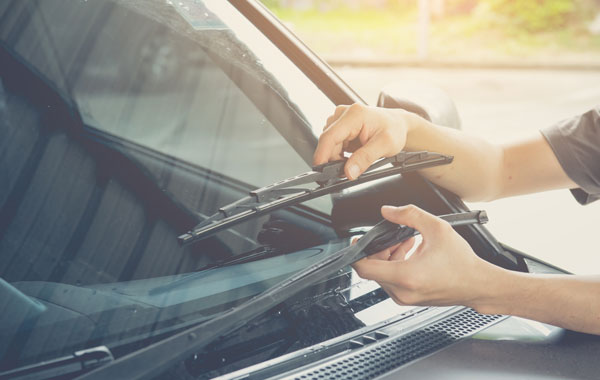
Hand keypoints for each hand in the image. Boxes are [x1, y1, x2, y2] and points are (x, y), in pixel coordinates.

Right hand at [313, 104, 422, 179]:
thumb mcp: (385, 146)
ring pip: (329, 144)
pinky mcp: (340, 124)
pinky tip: (353, 152)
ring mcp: (340, 118)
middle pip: (328, 142)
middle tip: (351, 168)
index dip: (322, 155)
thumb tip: (349, 172)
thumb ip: (365, 159)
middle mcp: (344, 113)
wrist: (398, 124)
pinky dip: (340, 152)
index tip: (320, 170)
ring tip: (357, 156)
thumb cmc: (394, 130)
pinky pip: (333, 143)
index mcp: (354, 115)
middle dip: (335, 159)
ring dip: (338, 155)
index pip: (330, 136)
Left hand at [353, 205, 491, 307]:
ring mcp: (405, 298)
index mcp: (405, 276)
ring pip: (382, 275)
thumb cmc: (462, 263)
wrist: (478, 285)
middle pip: (373, 269)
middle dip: (379, 250)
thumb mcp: (436, 228)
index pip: (363, 268)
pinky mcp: (409, 300)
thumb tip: (388, 211)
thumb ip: (409, 215)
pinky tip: (411, 253)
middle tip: (392, 237)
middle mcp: (402, 291)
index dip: (355, 253)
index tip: (357, 242)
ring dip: (388, 257)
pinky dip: (396, 266)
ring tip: (406, 243)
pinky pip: (392, 282)